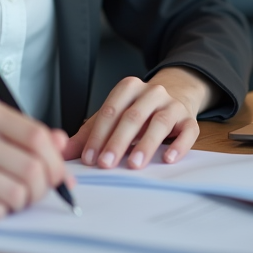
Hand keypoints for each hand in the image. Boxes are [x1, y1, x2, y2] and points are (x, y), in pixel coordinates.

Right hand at [0, 101, 71, 218]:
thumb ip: (29, 134)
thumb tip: (63, 145)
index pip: (38, 137)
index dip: (56, 162)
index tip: (58, 176)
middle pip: (32, 169)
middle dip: (42, 189)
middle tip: (37, 193)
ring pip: (16, 193)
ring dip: (22, 203)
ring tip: (12, 197)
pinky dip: (0, 212)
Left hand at [64, 67, 217, 169]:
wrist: (176, 96)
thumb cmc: (138, 111)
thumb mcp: (113, 117)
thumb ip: (89, 134)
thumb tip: (62, 152)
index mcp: (129, 88)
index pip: (110, 110)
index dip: (98, 135)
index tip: (89, 158)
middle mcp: (152, 92)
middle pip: (133, 116)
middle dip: (118, 141)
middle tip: (107, 164)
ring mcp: (172, 105)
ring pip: (160, 122)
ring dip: (146, 144)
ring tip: (134, 164)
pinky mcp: (189, 119)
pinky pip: (188, 131)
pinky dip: (179, 145)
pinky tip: (169, 158)